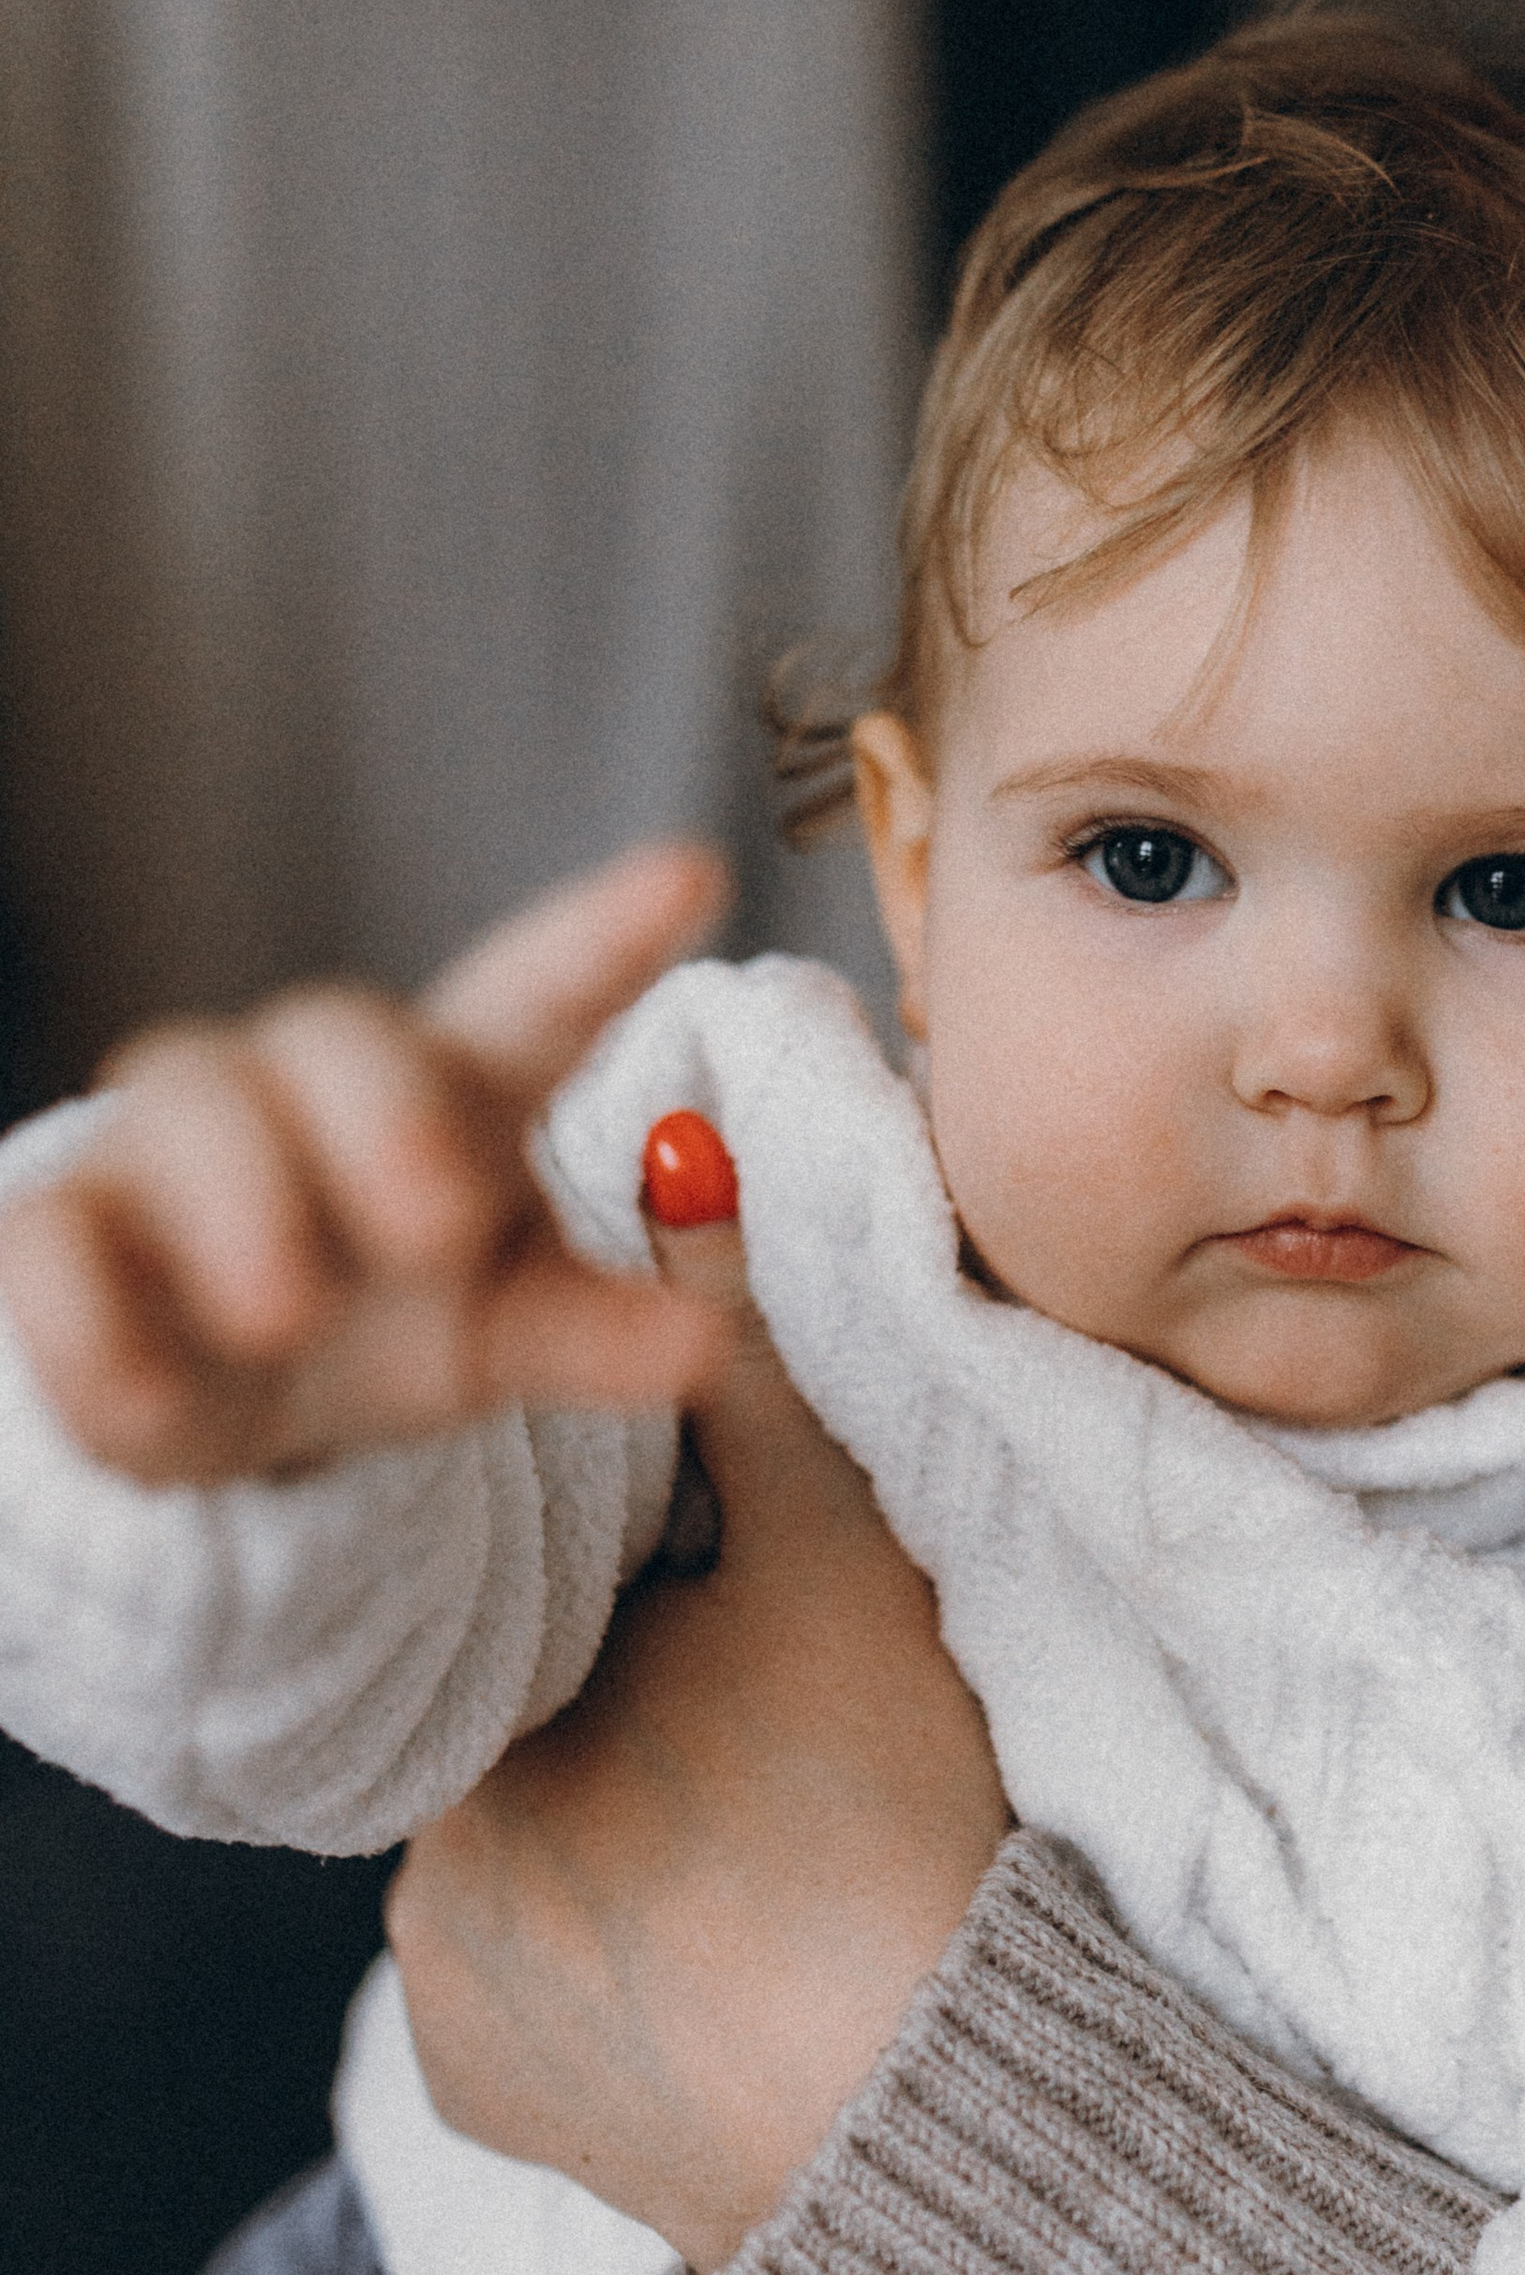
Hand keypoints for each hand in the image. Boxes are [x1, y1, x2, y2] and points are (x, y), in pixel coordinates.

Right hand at [0, 842, 731, 1483]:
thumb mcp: (502, 1333)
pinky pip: (53, 1242)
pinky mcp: (57, 1234)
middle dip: (386, 1111)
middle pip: (339, 1029)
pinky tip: (155, 1396)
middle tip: (435, 1224)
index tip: (695, 873)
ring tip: (286, 1316)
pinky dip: (97, 1320)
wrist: (209, 1402)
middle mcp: (305, 1088)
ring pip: (186, 1102)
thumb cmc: (387, 1320)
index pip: (536, 990)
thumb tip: (709, 1341)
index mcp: (450, 1091)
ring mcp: (168, 1147)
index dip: (604, 934)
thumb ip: (596, 1332)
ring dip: (243, 1206)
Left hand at [385, 1199, 1008, 2274]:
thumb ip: (742, 1361)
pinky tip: (741, 1964)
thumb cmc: (884, 1823)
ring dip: (637, 1856)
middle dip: (638, 1731)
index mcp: (476, 1744)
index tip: (732, 1624)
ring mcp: (463, 2034)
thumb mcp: (831, 1561)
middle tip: (779, 1747)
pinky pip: (555, 2013)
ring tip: (781, 1857)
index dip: (641, 1609)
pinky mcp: (518, 2131)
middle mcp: (421, 1901)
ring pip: (544, 1880)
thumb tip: (681, 1150)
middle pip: (538, 1750)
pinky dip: (639, 1977)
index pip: (533, 1631)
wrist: (951, 2129)